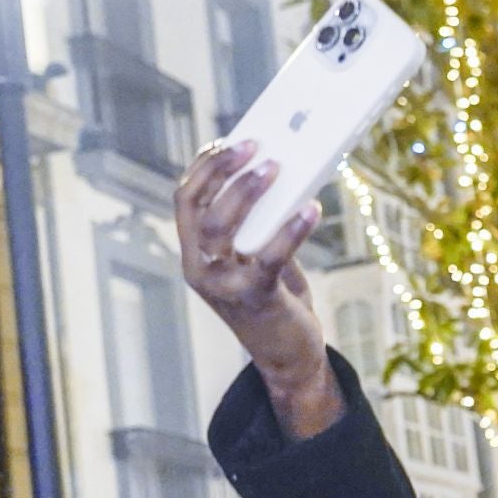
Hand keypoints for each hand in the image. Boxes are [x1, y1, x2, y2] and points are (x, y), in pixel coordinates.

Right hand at [174, 141, 341, 437]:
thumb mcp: (256, 257)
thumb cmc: (275, 299)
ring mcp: (223, 284)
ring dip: (247, 191)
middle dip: (222, 169)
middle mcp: (200, 267)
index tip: (227, 141)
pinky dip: (292, 228)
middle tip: (255, 145)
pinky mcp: (255, 296)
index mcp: (195, 254)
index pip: (185, 199)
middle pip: (197, 206)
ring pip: (220, 225)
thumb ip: (258, 225)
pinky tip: (312, 208)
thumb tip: (280, 175)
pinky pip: (270, 254)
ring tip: (277, 167)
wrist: (288, 355)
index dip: (203, 166)